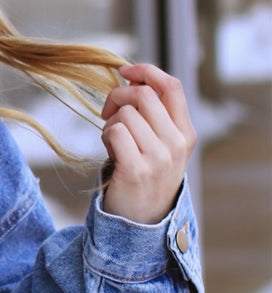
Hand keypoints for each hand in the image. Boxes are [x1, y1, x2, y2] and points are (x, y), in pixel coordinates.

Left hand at [100, 63, 196, 224]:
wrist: (141, 222)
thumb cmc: (145, 178)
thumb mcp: (161, 147)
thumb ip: (154, 117)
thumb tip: (133, 79)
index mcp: (186, 133)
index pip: (171, 87)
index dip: (147, 71)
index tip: (126, 71)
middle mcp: (176, 143)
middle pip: (143, 94)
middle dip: (117, 96)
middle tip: (107, 111)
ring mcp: (159, 157)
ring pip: (125, 113)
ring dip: (110, 122)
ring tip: (112, 141)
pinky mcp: (137, 169)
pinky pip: (115, 132)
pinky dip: (106, 136)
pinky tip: (109, 151)